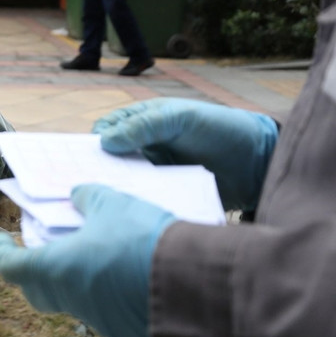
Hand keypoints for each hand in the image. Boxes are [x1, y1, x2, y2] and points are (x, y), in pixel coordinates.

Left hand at [0, 184, 172, 336]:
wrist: (192, 283)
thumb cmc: (142, 239)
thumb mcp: (113, 203)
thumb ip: (88, 198)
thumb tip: (78, 197)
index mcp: (56, 269)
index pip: (10, 267)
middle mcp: (70, 300)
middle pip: (37, 289)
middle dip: (33, 269)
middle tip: (40, 249)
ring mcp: (98, 320)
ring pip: (72, 300)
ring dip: (72, 280)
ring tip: (87, 255)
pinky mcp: (124, 331)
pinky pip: (103, 311)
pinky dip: (102, 292)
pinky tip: (120, 274)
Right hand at [93, 98, 278, 211]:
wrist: (258, 163)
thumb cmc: (219, 129)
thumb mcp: (180, 118)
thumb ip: (144, 126)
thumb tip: (104, 142)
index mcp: (142, 123)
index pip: (104, 132)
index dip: (89, 144)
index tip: (77, 162)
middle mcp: (143, 149)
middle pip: (109, 161)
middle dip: (96, 172)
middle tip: (81, 189)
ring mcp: (155, 174)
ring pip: (124, 184)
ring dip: (116, 193)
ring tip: (104, 207)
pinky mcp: (168, 197)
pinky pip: (146, 203)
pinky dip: (137, 208)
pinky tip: (129, 217)